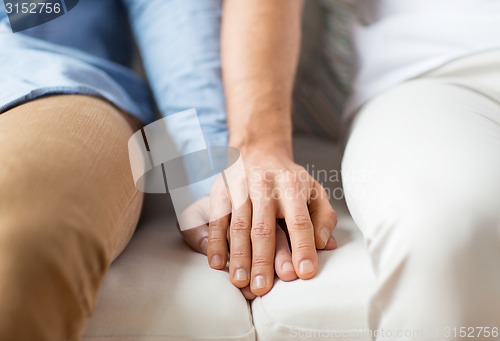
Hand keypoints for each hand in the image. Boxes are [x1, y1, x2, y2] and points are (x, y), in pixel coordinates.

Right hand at [193, 153, 336, 296]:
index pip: (300, 220)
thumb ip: (323, 217)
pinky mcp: (222, 191)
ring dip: (238, 256)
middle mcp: (266, 186)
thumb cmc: (289, 179)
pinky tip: (217, 262)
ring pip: (239, 226)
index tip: (304, 273)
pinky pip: (217, 219)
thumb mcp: (314, 190)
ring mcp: (241, 188)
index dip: (302, 247)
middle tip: (263, 288)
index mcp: (293, 185)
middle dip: (263, 260)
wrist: (258, 150)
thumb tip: (325, 244)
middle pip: (264, 227)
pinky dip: (215, 242)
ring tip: (240, 282)